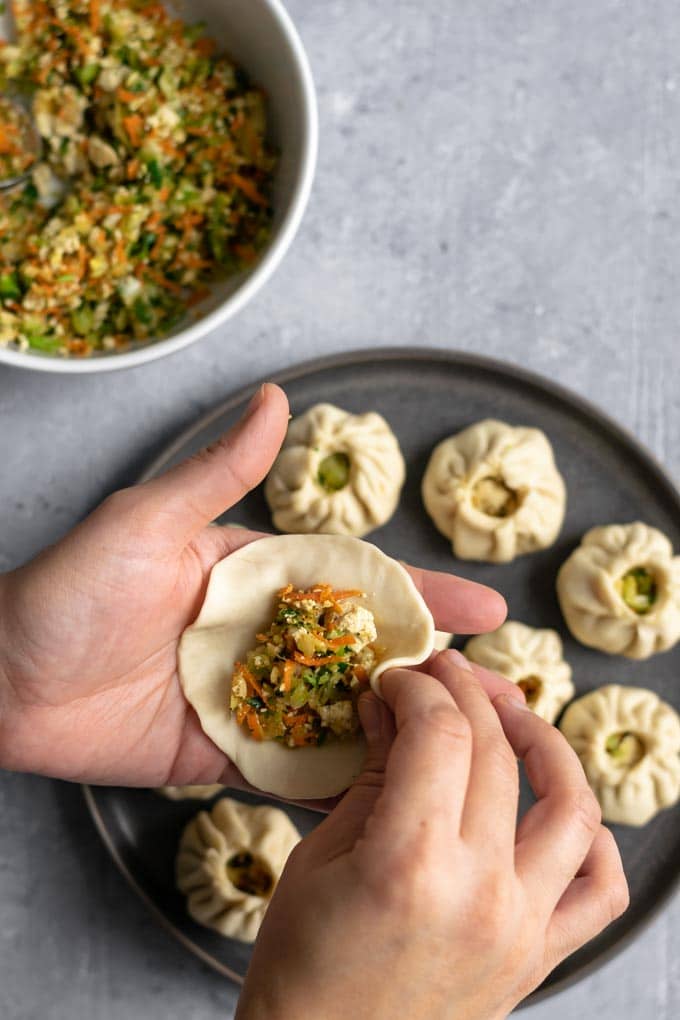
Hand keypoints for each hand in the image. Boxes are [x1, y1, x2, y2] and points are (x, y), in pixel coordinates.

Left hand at [0, 385, 508, 787]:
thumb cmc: (66, 591)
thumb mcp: (147, 522)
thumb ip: (218, 472)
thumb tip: (276, 399)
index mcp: (255, 577)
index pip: (357, 585)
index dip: (423, 596)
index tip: (486, 609)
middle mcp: (263, 637)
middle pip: (364, 658)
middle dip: (432, 675)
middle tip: (500, 696)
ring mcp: (248, 699)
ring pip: (340, 717)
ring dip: (401, 733)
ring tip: (469, 755)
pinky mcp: (221, 754)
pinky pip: (292, 771)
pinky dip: (341, 784)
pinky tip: (394, 799)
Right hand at [236, 651, 628, 1019]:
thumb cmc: (303, 964)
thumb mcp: (319, 855)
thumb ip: (369, 774)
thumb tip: (388, 705)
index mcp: (409, 864)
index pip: (440, 733)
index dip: (419, 686)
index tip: (399, 677)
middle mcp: (479, 893)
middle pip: (496, 753)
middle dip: (467, 693)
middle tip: (442, 673)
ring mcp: (520, 928)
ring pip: (571, 807)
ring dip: (546, 744)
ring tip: (512, 717)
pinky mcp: (539, 957)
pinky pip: (600, 889)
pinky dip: (593, 838)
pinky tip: (555, 808)